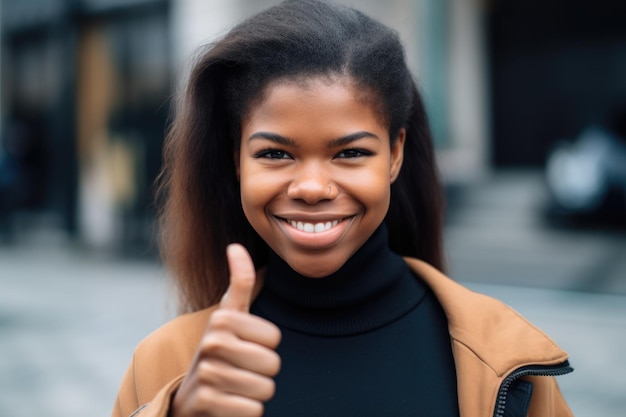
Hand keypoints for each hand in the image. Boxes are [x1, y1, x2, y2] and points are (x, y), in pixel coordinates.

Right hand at [171, 244, 281, 416]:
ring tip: (235, 388)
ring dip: (255, 394)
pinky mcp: (206, 403)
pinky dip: (247, 412)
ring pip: (265, 389)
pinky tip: (228, 405)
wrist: (189, 398)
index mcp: (221, 319)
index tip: (245, 348)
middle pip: (272, 364)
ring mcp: (207, 373)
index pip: (274, 338)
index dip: (265, 347)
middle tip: (241, 371)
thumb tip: (235, 246)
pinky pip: (253, 410)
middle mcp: (211, 343)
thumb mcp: (228, 317)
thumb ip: (239, 283)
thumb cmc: (219, 353)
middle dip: (262, 373)